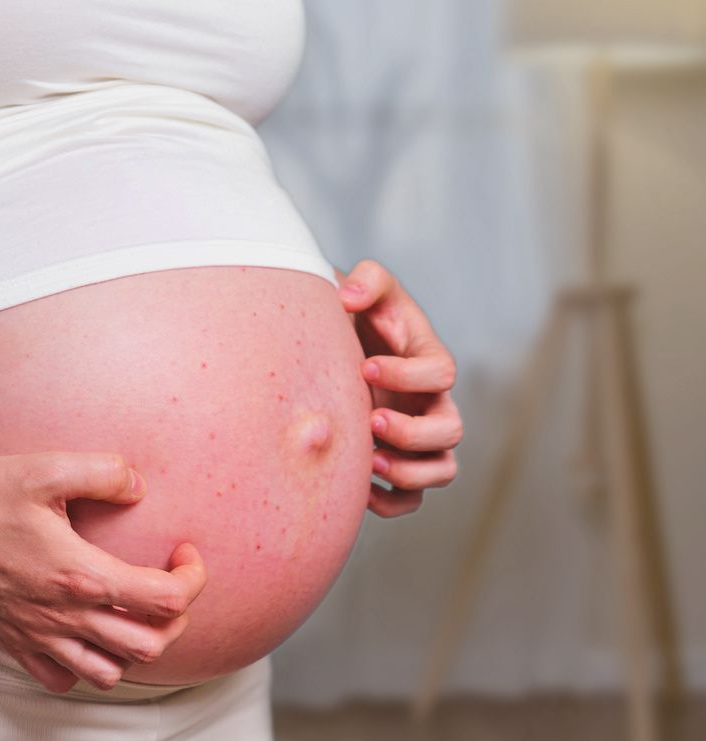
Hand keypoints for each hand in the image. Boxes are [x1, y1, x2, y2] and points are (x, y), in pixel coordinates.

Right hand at [0, 451, 206, 693]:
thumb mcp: (45, 469)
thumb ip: (102, 472)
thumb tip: (139, 486)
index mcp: (81, 574)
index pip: (165, 599)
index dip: (192, 578)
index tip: (184, 553)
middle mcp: (65, 615)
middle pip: (150, 645)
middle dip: (175, 618)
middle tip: (168, 583)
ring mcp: (39, 635)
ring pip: (109, 672)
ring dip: (134, 648)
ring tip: (133, 614)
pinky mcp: (15, 642)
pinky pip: (61, 679)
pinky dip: (84, 666)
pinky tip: (85, 634)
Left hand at [336, 259, 462, 516]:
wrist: (331, 344)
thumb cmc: (353, 314)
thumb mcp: (364, 287)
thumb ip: (366, 279)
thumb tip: (350, 294)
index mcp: (428, 360)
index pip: (441, 374)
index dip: (408, 375)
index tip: (364, 366)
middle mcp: (430, 403)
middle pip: (451, 430)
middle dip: (413, 431)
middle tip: (371, 420)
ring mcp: (417, 437)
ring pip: (440, 470)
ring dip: (409, 472)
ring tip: (368, 461)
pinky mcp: (396, 463)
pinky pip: (410, 500)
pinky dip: (391, 502)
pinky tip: (358, 490)